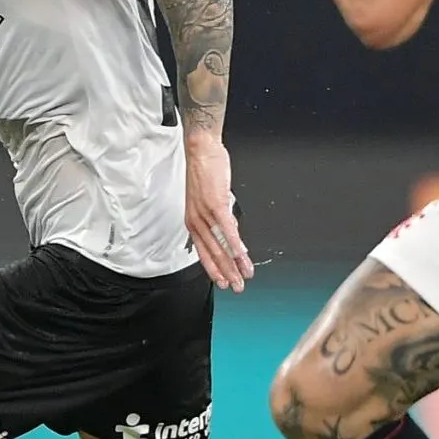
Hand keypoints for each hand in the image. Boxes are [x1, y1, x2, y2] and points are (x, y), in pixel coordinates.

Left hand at [185, 136, 252, 292]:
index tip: (223, 282)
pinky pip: (228, 230)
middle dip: (227, 273)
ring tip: (245, 276)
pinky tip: (243, 255)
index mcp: (193, 222)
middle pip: (213, 253)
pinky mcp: (217, 205)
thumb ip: (218, 219)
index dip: (214, 269)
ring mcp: (206, 214)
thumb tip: (231, 234)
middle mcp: (197, 221)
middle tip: (237, 287)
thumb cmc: (205, 172)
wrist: (201, 151)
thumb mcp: (208, 200)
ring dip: (235, 264)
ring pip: (222, 245)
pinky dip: (236, 244)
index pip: (203, 252)